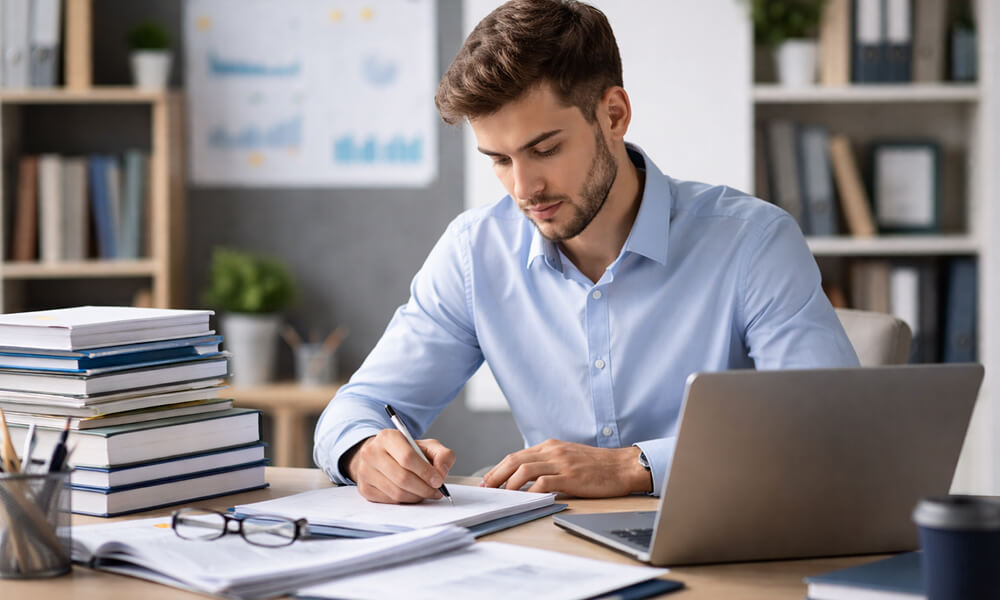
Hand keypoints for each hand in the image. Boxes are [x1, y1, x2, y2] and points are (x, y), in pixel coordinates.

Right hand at [342, 430, 455, 503]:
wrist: (380, 456)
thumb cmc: (406, 451)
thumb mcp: (427, 446)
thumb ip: (442, 455)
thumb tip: (441, 473)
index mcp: (387, 437)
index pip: (407, 457)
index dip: (425, 472)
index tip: (438, 480)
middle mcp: (371, 452)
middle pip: (402, 477)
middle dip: (424, 488)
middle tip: (436, 491)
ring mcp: (365, 471)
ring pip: (396, 492)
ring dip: (417, 496)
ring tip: (426, 493)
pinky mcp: (365, 488)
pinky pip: (390, 500)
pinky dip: (406, 500)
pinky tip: (413, 494)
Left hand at [480, 439, 651, 497]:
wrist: (623, 466)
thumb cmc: (597, 465)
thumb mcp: (568, 456)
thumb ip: (548, 463)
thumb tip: (526, 478)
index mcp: (550, 446)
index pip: (516, 456)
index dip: (498, 469)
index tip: (488, 481)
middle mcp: (552, 451)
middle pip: (514, 460)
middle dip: (495, 476)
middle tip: (486, 490)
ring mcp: (561, 463)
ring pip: (524, 470)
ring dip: (509, 485)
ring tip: (502, 497)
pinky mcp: (570, 476)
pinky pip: (543, 483)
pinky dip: (530, 493)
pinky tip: (525, 501)